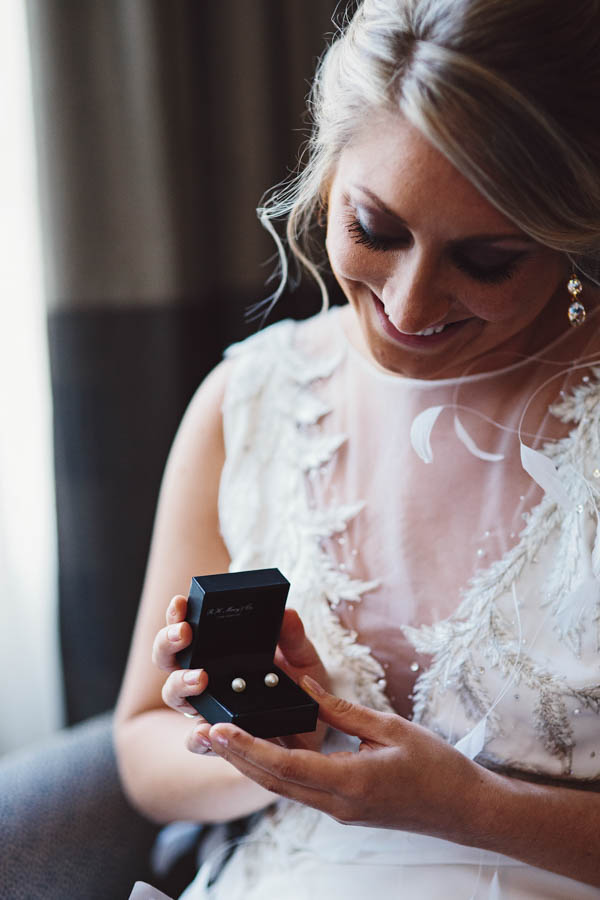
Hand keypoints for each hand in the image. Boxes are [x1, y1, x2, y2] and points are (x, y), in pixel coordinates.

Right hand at [154, 598, 329, 753]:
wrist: (315, 725)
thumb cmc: (301, 684)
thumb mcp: (301, 655)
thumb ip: (293, 636)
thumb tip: (286, 612)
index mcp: (218, 649)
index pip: (187, 625)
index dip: (177, 613)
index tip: (181, 601)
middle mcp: (204, 674)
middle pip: (168, 656)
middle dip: (167, 641)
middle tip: (184, 633)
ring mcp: (206, 705)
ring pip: (173, 693)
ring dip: (179, 682)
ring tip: (199, 678)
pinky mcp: (217, 738)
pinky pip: (196, 740)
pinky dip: (196, 736)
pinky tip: (205, 729)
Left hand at [203, 678, 489, 841]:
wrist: (466, 810)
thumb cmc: (437, 767)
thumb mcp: (390, 728)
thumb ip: (343, 710)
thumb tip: (306, 688)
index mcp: (350, 783)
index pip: (285, 766)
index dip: (247, 748)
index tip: (218, 730)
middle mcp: (337, 804)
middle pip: (273, 782)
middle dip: (235, 757)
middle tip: (201, 733)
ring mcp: (339, 812)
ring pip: (282, 789)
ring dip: (250, 765)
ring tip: (220, 741)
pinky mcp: (344, 810)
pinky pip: (300, 791)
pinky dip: (275, 770)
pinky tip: (262, 752)